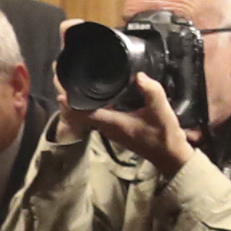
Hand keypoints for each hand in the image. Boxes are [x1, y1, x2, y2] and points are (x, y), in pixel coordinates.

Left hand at [60, 73, 193, 176]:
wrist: (170, 154)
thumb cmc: (165, 135)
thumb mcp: (161, 110)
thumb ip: (151, 91)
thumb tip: (138, 75)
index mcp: (114, 123)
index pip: (85, 113)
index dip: (72, 103)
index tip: (60, 91)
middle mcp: (108, 128)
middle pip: (82, 114)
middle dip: (71, 99)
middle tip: (62, 80)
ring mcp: (111, 130)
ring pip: (88, 116)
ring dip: (79, 102)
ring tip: (73, 84)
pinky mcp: (116, 129)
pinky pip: (97, 116)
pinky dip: (90, 106)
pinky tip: (95, 94)